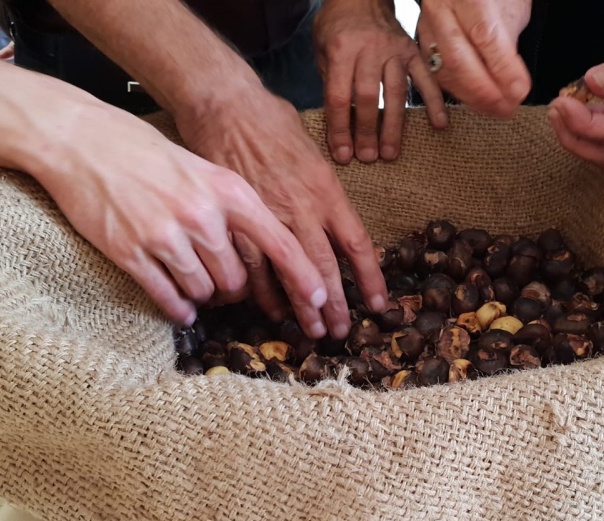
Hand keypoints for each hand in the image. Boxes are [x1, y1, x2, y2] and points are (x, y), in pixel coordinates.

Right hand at [33, 105, 327, 329]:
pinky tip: (180, 307)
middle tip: (223, 286)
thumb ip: (233, 205)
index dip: (304, 278)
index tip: (320, 301)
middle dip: (234, 291)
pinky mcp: (131, 253)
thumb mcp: (203, 167)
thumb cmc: (146, 151)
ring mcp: (165, 236)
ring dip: (204, 298)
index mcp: (228, 191)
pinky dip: (179, 308)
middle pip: (239, 280)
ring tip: (195, 286)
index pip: (281, 244)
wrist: (81, 139)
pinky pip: (168, 298)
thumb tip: (261, 250)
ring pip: (204, 292)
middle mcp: (202, 215)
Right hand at [174, 85, 388, 339]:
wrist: (225, 105)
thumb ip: (324, 189)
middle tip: (339, 332)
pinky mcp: (238, 223)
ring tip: (309, 331)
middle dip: (333, 305)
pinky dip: (262, 292)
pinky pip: (253, 268)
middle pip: (325, 268)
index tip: (377, 304)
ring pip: (289, 274)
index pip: (358, 245)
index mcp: (327, 191)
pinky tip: (268, 309)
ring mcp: (270, 218)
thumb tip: (332, 216)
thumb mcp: (312, 151)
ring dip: (300, 307)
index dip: (370, 278)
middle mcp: (303, 209)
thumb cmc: (270, 121)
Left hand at [314, 0, 446, 163]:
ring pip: (395, 94)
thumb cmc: (338, 26)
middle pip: (368, 98)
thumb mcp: (322, 49)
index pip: (339, 96)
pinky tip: (440, 125)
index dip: (339, 128)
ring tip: (390, 154)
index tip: (342, 154)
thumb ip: (330, 82)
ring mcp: (395, 51)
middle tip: (367, 158)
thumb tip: (339, 126)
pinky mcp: (413, 52)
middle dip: (366, 131)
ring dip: (393, 127)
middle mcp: (370, 49)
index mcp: (342, 48)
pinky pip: (426, 79)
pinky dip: (435, 102)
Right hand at [415, 0, 531, 117]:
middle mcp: (440, 10)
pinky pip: (436, 77)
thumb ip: (508, 42)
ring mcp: (427, 28)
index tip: (519, 90)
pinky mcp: (421, 46)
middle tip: (507, 107)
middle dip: (484, 91)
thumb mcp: (513, 7)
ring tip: (496, 108)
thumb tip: (511, 82)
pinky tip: (477, 101)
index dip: (502, 68)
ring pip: (444, 71)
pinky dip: (459, 93)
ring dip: (472, 97)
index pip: (484, 36)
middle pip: (456, 59)